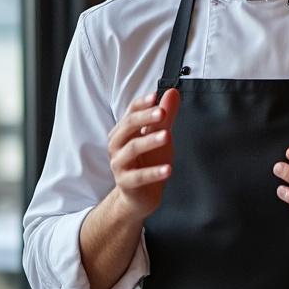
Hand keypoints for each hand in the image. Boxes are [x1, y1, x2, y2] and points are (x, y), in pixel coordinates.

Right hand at [108, 88, 179, 219]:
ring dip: (150, 141)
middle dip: (145, 118)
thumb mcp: (160, 136)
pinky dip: (153, 172)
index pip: (130, 112)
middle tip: (162, 113)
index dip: (142, 104)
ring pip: (132, 149)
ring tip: (167, 135)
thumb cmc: (148, 161)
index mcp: (123, 131)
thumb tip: (172, 92)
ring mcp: (119, 164)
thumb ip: (166, 116)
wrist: (140, 195)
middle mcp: (117, 145)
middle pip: (128, 126)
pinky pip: (139, 177)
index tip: (156, 96)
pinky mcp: (125, 183)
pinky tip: (168, 169)